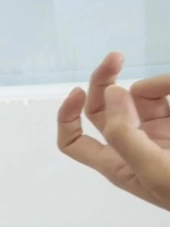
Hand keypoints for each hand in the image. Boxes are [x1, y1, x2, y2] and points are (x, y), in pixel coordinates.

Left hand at [57, 52, 169, 211]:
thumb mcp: (151, 169)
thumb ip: (124, 134)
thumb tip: (112, 93)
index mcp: (116, 163)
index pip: (74, 142)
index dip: (67, 118)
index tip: (77, 93)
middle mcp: (132, 144)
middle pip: (103, 108)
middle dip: (104, 80)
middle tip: (116, 57)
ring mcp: (157, 131)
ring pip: (141, 95)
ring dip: (158, 84)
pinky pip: (165, 92)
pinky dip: (169, 84)